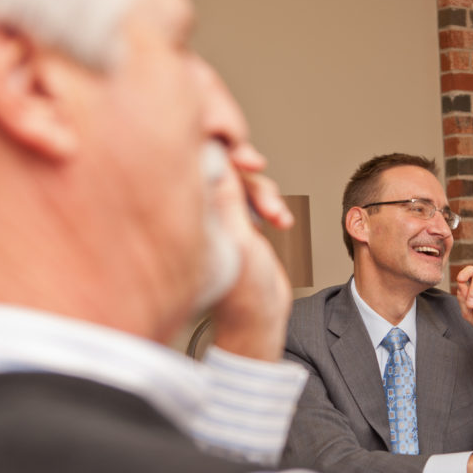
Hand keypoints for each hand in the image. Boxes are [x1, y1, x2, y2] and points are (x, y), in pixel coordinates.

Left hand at [207, 141, 292, 360]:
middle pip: (223, 167)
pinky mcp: (234, 224)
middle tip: (259, 170)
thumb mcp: (240, 240)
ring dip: (266, 194)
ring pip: (242, 182)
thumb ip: (227, 198)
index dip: (224, 152)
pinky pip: (253, 198)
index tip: (248, 161)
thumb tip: (214, 154)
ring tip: (279, 217)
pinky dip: (270, 205)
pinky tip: (280, 221)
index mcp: (191, 214)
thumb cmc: (244, 294)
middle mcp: (200, 212)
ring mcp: (217, 218)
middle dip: (249, 172)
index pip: (199, 164)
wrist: (261, 320)